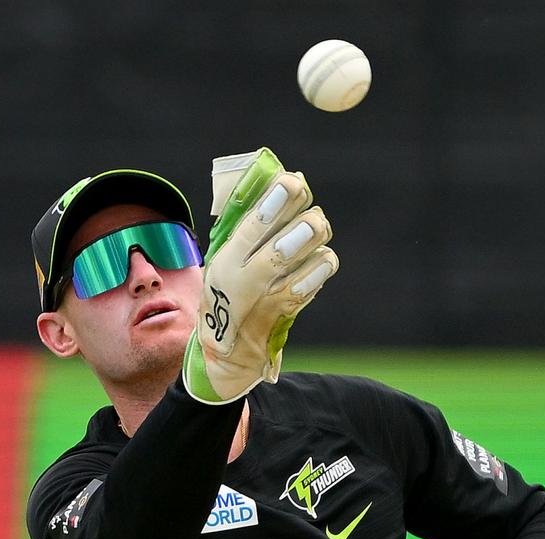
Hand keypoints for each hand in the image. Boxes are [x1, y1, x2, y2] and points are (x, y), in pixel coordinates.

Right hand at [183, 147, 337, 402]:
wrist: (226, 352)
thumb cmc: (227, 292)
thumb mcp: (223, 260)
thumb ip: (246, 226)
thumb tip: (279, 181)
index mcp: (226, 259)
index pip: (251, 227)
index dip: (274, 203)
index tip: (293, 181)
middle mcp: (244, 280)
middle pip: (280, 249)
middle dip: (303, 227)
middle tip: (314, 214)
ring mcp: (266, 299)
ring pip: (301, 267)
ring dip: (315, 246)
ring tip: (318, 231)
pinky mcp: (285, 314)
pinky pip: (311, 285)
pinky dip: (319, 268)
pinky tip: (320, 259)